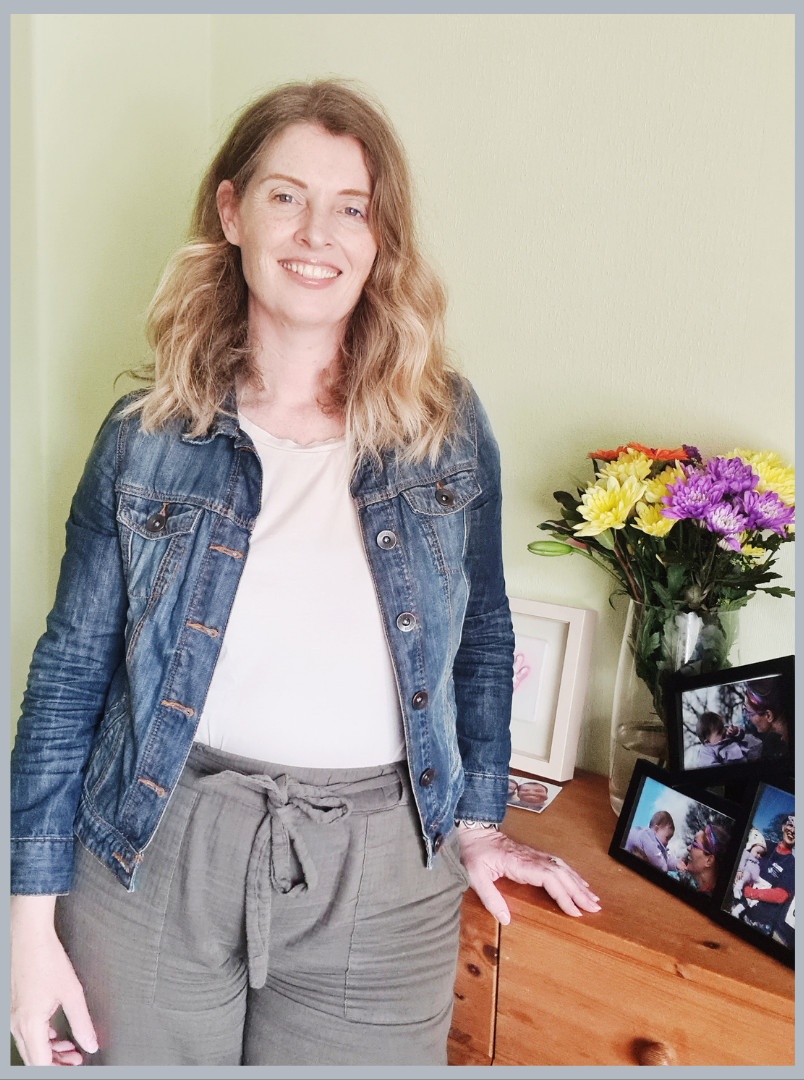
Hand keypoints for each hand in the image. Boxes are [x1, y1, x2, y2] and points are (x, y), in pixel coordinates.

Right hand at [11, 895, 98, 1065]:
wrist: (28, 936)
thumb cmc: (46, 959)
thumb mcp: (71, 993)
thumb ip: (82, 1022)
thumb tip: (91, 1043)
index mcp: (29, 1025)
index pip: (41, 1065)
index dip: (58, 1070)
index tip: (73, 1067)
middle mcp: (17, 1025)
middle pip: (34, 1059)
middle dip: (56, 1063)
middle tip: (76, 1059)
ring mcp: (13, 1017)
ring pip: (30, 1046)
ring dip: (50, 1051)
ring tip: (70, 1047)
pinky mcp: (14, 1008)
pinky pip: (26, 1032)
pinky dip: (42, 1037)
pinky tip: (55, 1032)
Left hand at [456, 827, 600, 924]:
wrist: (475, 833)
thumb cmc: (475, 854)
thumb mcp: (475, 877)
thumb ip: (490, 898)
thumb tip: (506, 919)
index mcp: (519, 863)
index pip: (548, 878)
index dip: (563, 894)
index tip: (575, 910)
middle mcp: (532, 858)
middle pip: (561, 874)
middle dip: (579, 891)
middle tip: (594, 908)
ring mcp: (535, 855)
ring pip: (562, 868)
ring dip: (578, 883)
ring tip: (593, 899)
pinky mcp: (534, 856)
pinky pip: (557, 865)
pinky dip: (572, 875)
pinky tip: (580, 883)